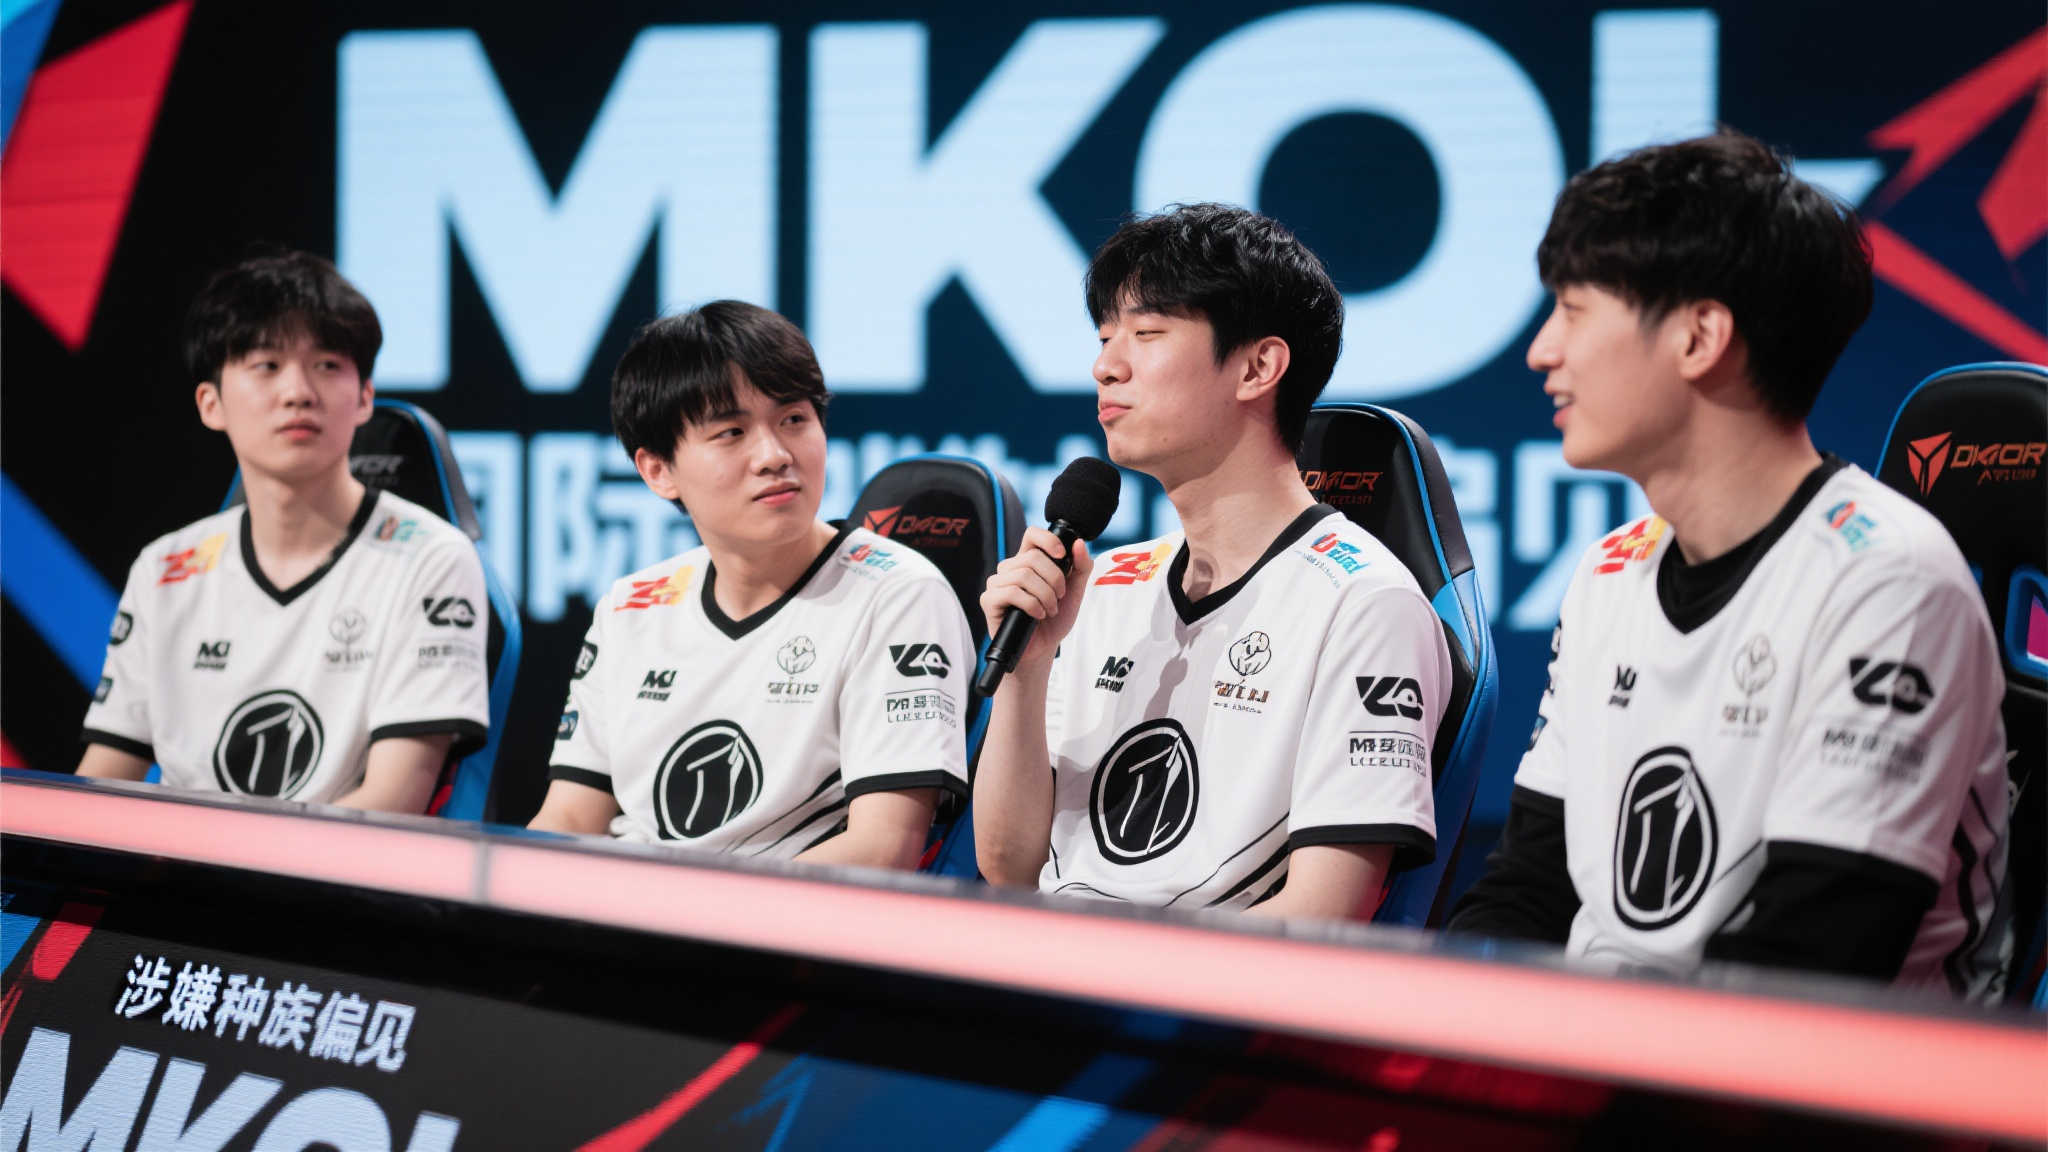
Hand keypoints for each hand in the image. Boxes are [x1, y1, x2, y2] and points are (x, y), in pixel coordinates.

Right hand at [978, 527, 1093, 671]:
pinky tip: (1036, 615)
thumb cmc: (1055, 619)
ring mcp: (997, 583)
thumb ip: (1081, 567)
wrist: (1043, 648)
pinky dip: (1031, 605)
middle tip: (1059, 598)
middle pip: (1033, 557)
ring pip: (1023, 575)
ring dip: (1045, 595)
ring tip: (1049, 610)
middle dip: (1054, 580)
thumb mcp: (1075, 592)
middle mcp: (1010, 568)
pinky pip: (1012, 592)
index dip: (1048, 539)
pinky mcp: (989, 600)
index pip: (1032, 534)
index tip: (1062, 556)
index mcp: (1028, 561)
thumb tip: (1079, 543)